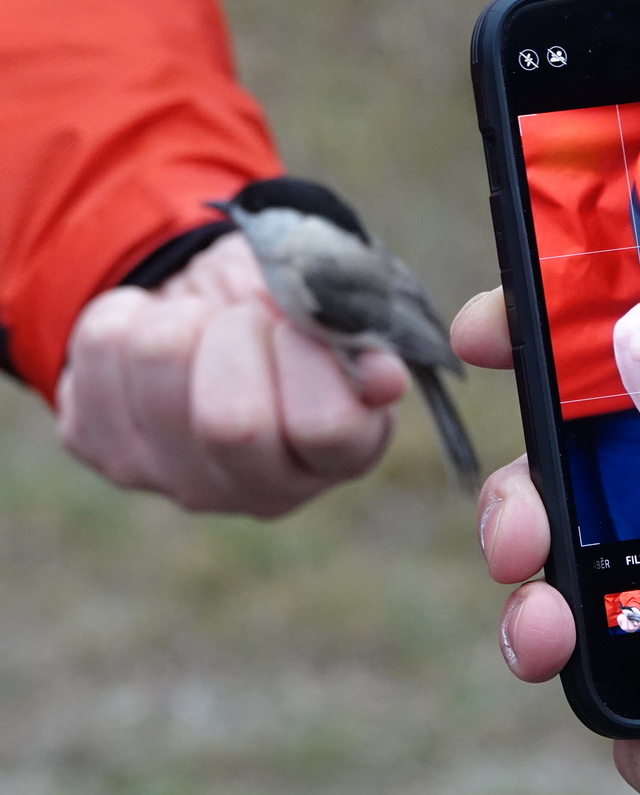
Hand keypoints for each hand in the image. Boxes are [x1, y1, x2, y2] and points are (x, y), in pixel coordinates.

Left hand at [56, 232, 407, 516]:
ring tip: (205, 319)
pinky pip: (102, 341)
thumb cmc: (297, 314)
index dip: (310, 355)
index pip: (326, 427)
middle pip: (232, 421)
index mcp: (340, 456)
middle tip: (248, 319)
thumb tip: (384, 382)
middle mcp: (259, 488)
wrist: (218, 308)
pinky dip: (132, 306)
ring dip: (187, 312)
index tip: (302, 323)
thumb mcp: (341, 313)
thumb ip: (362, 337)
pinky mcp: (100, 444)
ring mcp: (171, 477)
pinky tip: (157, 325)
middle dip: (240, 331)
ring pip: (159, 359)